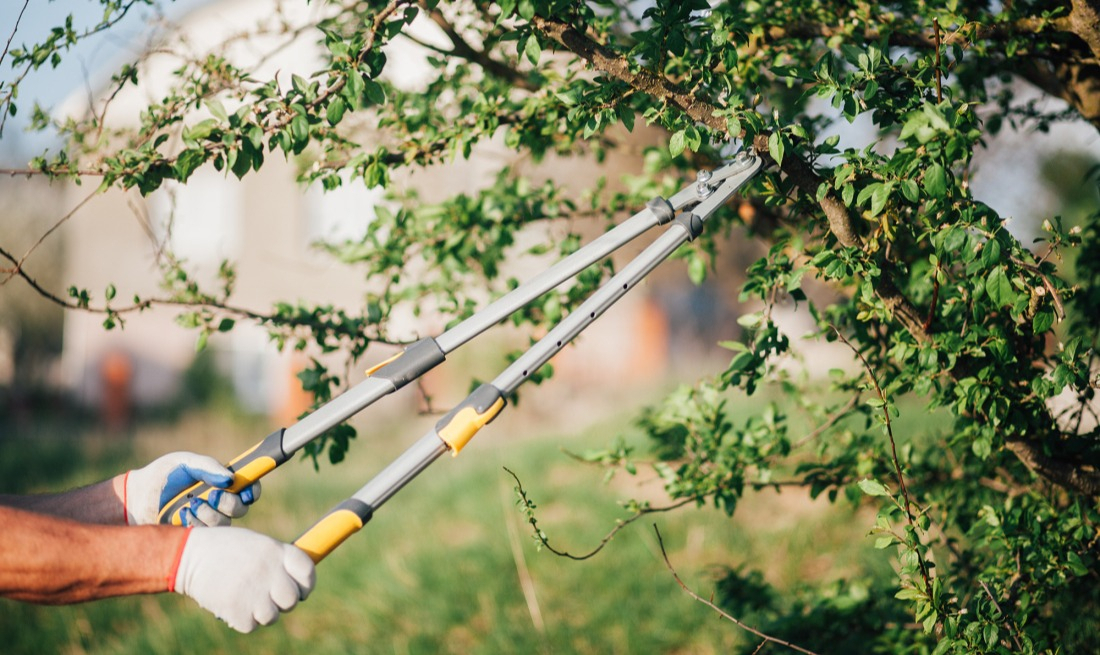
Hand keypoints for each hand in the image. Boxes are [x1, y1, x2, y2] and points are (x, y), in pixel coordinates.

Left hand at [125, 452, 260, 525]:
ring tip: (189, 505)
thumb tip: (231, 479)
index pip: (249, 487)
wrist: (136, 498)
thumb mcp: (184, 463)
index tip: (246, 491)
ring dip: (209, 514)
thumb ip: (208, 467)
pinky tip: (181, 515)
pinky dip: (196, 523)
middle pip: (242, 508)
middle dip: (229, 503)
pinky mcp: (196, 534)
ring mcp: (208, 520)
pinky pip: (207, 535)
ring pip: (224, 524)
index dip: (252, 490)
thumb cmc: (162, 476)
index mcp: (222, 482)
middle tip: (211, 496)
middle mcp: (219, 502)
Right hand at [171, 527, 315, 632]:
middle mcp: (269, 570)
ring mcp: (253, 591)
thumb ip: (278, 560)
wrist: (188, 556)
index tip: (300, 590)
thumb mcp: (257, 544)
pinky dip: (242, 619)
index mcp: (276, 550)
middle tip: (269, 597)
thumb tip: (298, 584)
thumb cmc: (225, 549)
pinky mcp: (236, 610)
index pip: (307, 571)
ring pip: (272, 617)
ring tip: (246, 599)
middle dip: (283, 602)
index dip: (306, 584)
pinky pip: (250, 625)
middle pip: (291, 600)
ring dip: (261, 612)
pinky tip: (231, 604)